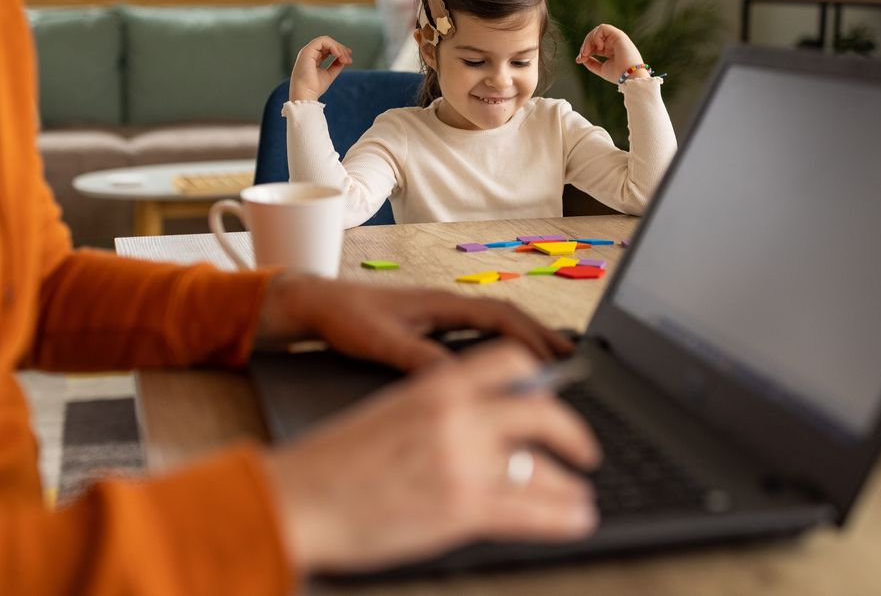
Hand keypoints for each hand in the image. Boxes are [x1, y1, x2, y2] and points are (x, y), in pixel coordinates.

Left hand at [256, 274, 572, 370]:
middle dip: (541, 334)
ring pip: (495, 321)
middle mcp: (445, 304)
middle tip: (573, 358)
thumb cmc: (345, 318)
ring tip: (552, 359)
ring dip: (524, 337)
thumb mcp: (381, 342)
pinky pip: (479, 330)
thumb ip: (417, 359)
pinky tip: (506, 362)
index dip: (532, 336)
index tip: (557, 357)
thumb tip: (455, 380)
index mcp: (441, 304)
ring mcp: (439, 313)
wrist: (315, 305)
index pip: (501, 316)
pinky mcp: (430, 324)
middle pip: (507, 316)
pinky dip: (502, 342)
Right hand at [266, 342, 601, 572]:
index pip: (511, 362)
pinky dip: (564, 516)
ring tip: (580, 500)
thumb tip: (483, 425)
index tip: (553, 397)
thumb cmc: (332, 463)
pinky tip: (574, 519)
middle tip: (583, 450)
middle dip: (572, 434)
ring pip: (544, 468)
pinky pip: (534, 510)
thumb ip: (440, 412)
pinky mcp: (463, 508)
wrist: (297, 498)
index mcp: (436, 385)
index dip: (542, 379)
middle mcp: (457, 416)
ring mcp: (463, 462)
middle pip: (542, 413)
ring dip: (570, 488)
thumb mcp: (391, 415)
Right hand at [289, 36, 352, 101]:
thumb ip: (335, 66)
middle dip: (341, 49)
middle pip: (328, 44)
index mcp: (313, 59)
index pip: (327, 49)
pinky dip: (332, 46)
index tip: (348, 59)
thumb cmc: (314, 88)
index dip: (339, 51)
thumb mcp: (329, 74)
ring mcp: (307, 51)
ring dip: (338, 48)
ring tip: (344, 58)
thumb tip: (343, 59)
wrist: (306, 94)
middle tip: (348, 59)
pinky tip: (338, 54)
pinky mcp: (307, 51)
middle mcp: (309, 53)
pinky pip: (322, 41)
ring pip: (326, 41)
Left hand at [574, 24, 643, 84]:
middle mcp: (614, 43)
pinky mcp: (619, 35)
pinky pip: (603, 28)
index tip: (579, 60)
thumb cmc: (618, 75)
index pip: (594, 45)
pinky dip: (596, 36)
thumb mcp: (601, 69)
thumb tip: (581, 58)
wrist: (629, 76)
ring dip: (588, 40)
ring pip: (597, 31)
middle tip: (582, 56)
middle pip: (594, 37)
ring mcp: (616, 38)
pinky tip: (598, 47)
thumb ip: (591, 63)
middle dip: (585, 45)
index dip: (584, 51)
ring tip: (586, 52)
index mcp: (611, 50)